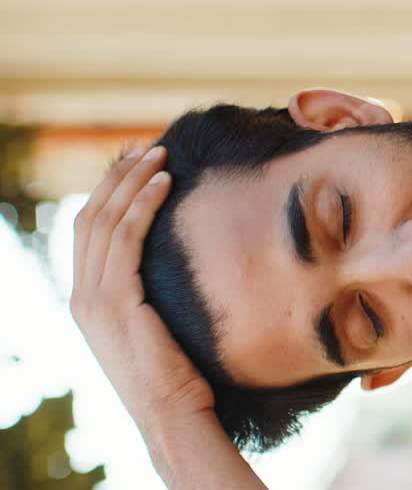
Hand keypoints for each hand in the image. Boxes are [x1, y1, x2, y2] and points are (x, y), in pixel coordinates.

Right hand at [71, 147, 213, 432]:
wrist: (172, 412)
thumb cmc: (178, 373)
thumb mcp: (157, 324)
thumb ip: (151, 293)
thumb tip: (176, 261)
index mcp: (88, 300)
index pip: (90, 231)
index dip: (111, 193)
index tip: (140, 166)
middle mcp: (82, 296)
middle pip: (90, 217)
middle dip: (118, 178)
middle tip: (149, 148)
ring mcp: (94, 299)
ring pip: (105, 220)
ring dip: (133, 181)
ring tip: (160, 155)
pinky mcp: (116, 302)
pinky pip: (125, 238)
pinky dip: (144, 204)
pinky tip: (165, 183)